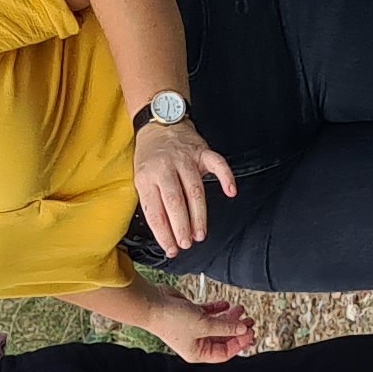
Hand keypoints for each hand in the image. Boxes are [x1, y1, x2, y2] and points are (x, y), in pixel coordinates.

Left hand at [132, 119, 236, 254]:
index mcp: (147, 177)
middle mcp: (165, 167)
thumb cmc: (151, 156)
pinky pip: (217, 164)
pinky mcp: (202, 151)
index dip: (164, 233)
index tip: (171, 249)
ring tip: (200, 234)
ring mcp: (185, 159)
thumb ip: (152, 202)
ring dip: (199, 214)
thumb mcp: (141, 179)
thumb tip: (166, 234)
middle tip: (186, 243)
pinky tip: (231, 192)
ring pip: (194, 189)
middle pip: (175, 201)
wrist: (159, 122)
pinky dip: (226, 177)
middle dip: (181, 226)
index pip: (155, 210)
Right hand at [148, 289, 255, 363]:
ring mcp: (194, 328)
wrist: (153, 304)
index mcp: (198, 353)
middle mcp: (196, 343)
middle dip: (237, 330)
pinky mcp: (191, 314)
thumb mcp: (204, 325)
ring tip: (241, 309)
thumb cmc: (171, 320)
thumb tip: (243, 328)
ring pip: (217, 325)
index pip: (225, 352)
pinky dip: (218, 309)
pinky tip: (226, 304)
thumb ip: (225, 326)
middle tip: (250, 321)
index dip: (239, 343)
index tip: (250, 332)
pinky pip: (209, 313)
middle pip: (223, 338)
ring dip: (230, 318)